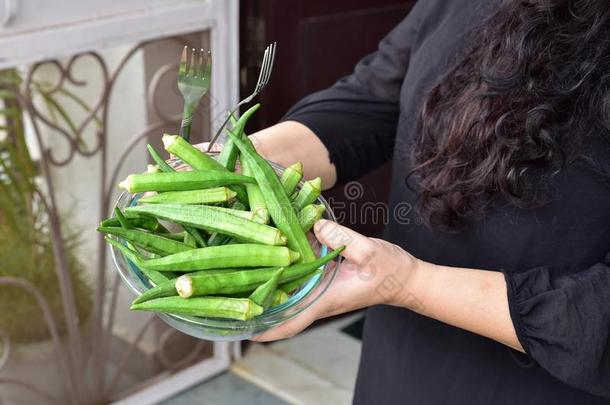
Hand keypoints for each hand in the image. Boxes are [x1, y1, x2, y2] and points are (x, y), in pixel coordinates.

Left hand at [252, 219, 420, 341]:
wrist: (406, 277)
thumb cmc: (392, 271)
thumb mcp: (371, 252)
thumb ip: (344, 238)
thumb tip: (314, 224)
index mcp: (327, 299)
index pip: (293, 322)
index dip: (269, 329)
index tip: (245, 331)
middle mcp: (319, 296)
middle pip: (283, 306)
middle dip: (259, 301)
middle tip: (231, 288)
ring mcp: (321, 287)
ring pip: (290, 287)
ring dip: (270, 279)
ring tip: (243, 263)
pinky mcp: (325, 275)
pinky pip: (301, 271)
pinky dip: (287, 262)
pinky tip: (276, 243)